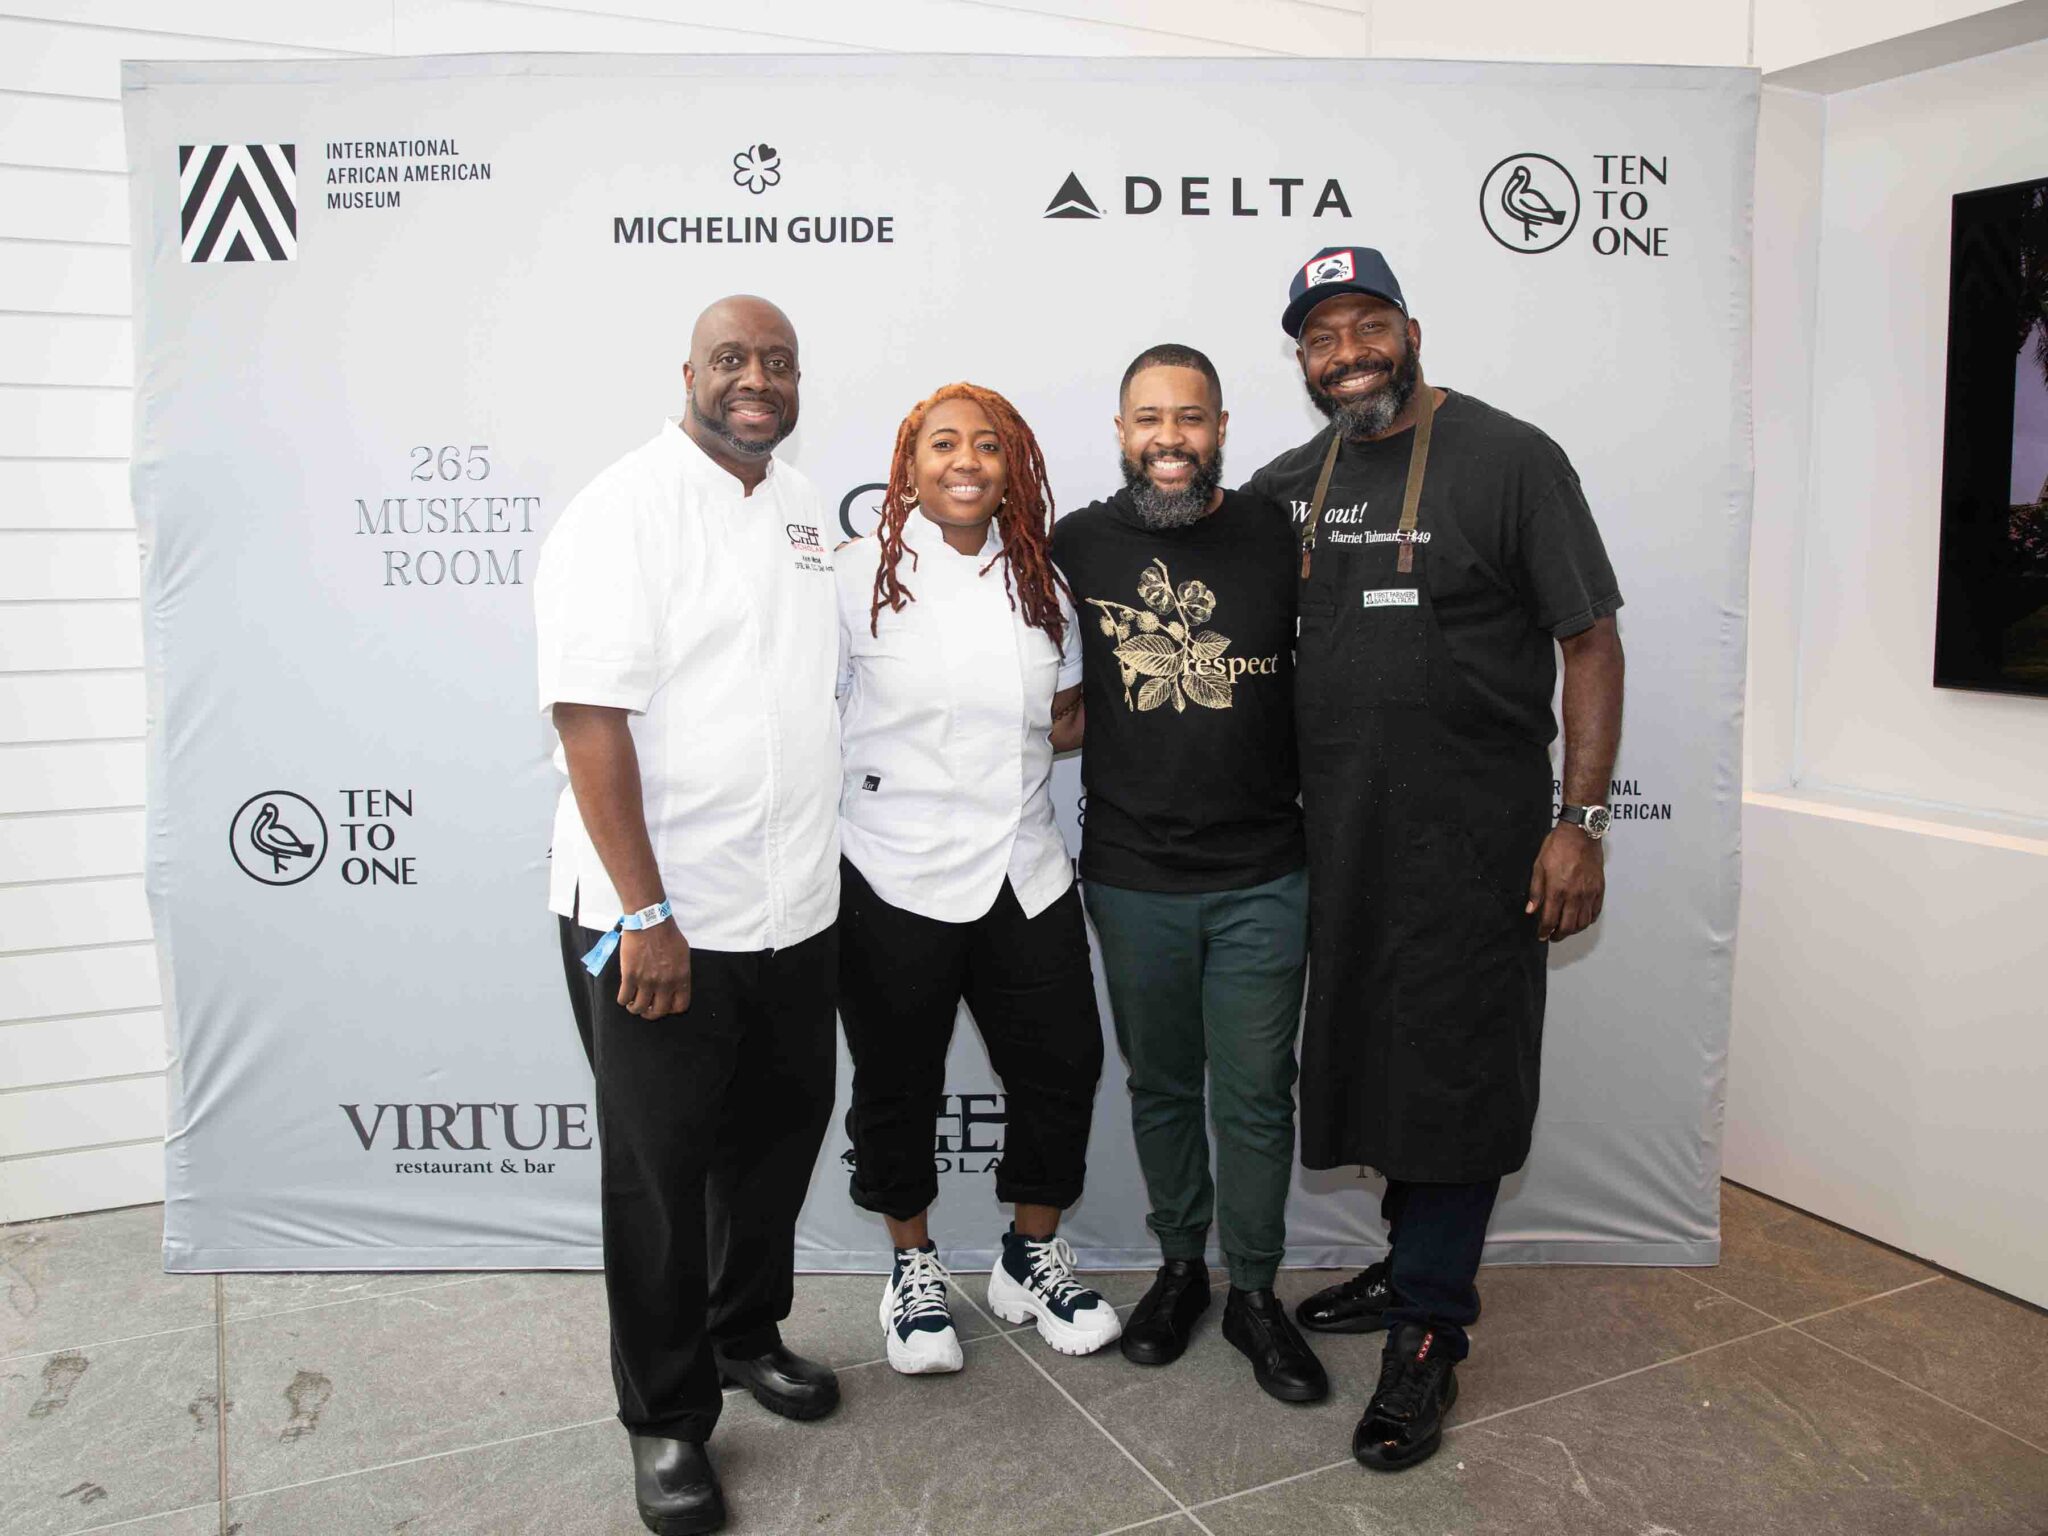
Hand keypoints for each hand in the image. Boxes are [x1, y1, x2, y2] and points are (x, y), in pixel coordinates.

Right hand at [618, 922, 692, 1017]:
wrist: (650, 921)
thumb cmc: (667, 935)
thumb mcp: (683, 955)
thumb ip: (680, 973)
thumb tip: (675, 986)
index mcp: (681, 978)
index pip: (680, 1006)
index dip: (671, 1010)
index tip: (664, 1006)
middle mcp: (665, 983)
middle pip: (659, 1012)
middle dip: (651, 1014)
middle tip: (646, 1008)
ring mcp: (647, 981)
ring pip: (639, 1008)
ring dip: (635, 1009)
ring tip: (633, 1003)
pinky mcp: (630, 976)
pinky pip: (624, 998)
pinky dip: (623, 1000)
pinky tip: (624, 995)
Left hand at [1525, 825, 1604, 941]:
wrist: (1580, 833)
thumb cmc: (1558, 846)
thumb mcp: (1539, 866)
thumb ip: (1536, 891)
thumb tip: (1531, 909)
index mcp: (1556, 890)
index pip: (1550, 920)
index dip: (1544, 931)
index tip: (1541, 935)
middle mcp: (1574, 895)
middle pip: (1568, 926)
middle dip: (1558, 935)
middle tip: (1552, 936)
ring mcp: (1589, 893)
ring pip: (1583, 923)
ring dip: (1573, 930)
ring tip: (1565, 929)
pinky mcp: (1599, 889)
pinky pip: (1595, 912)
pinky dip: (1588, 920)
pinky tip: (1581, 919)